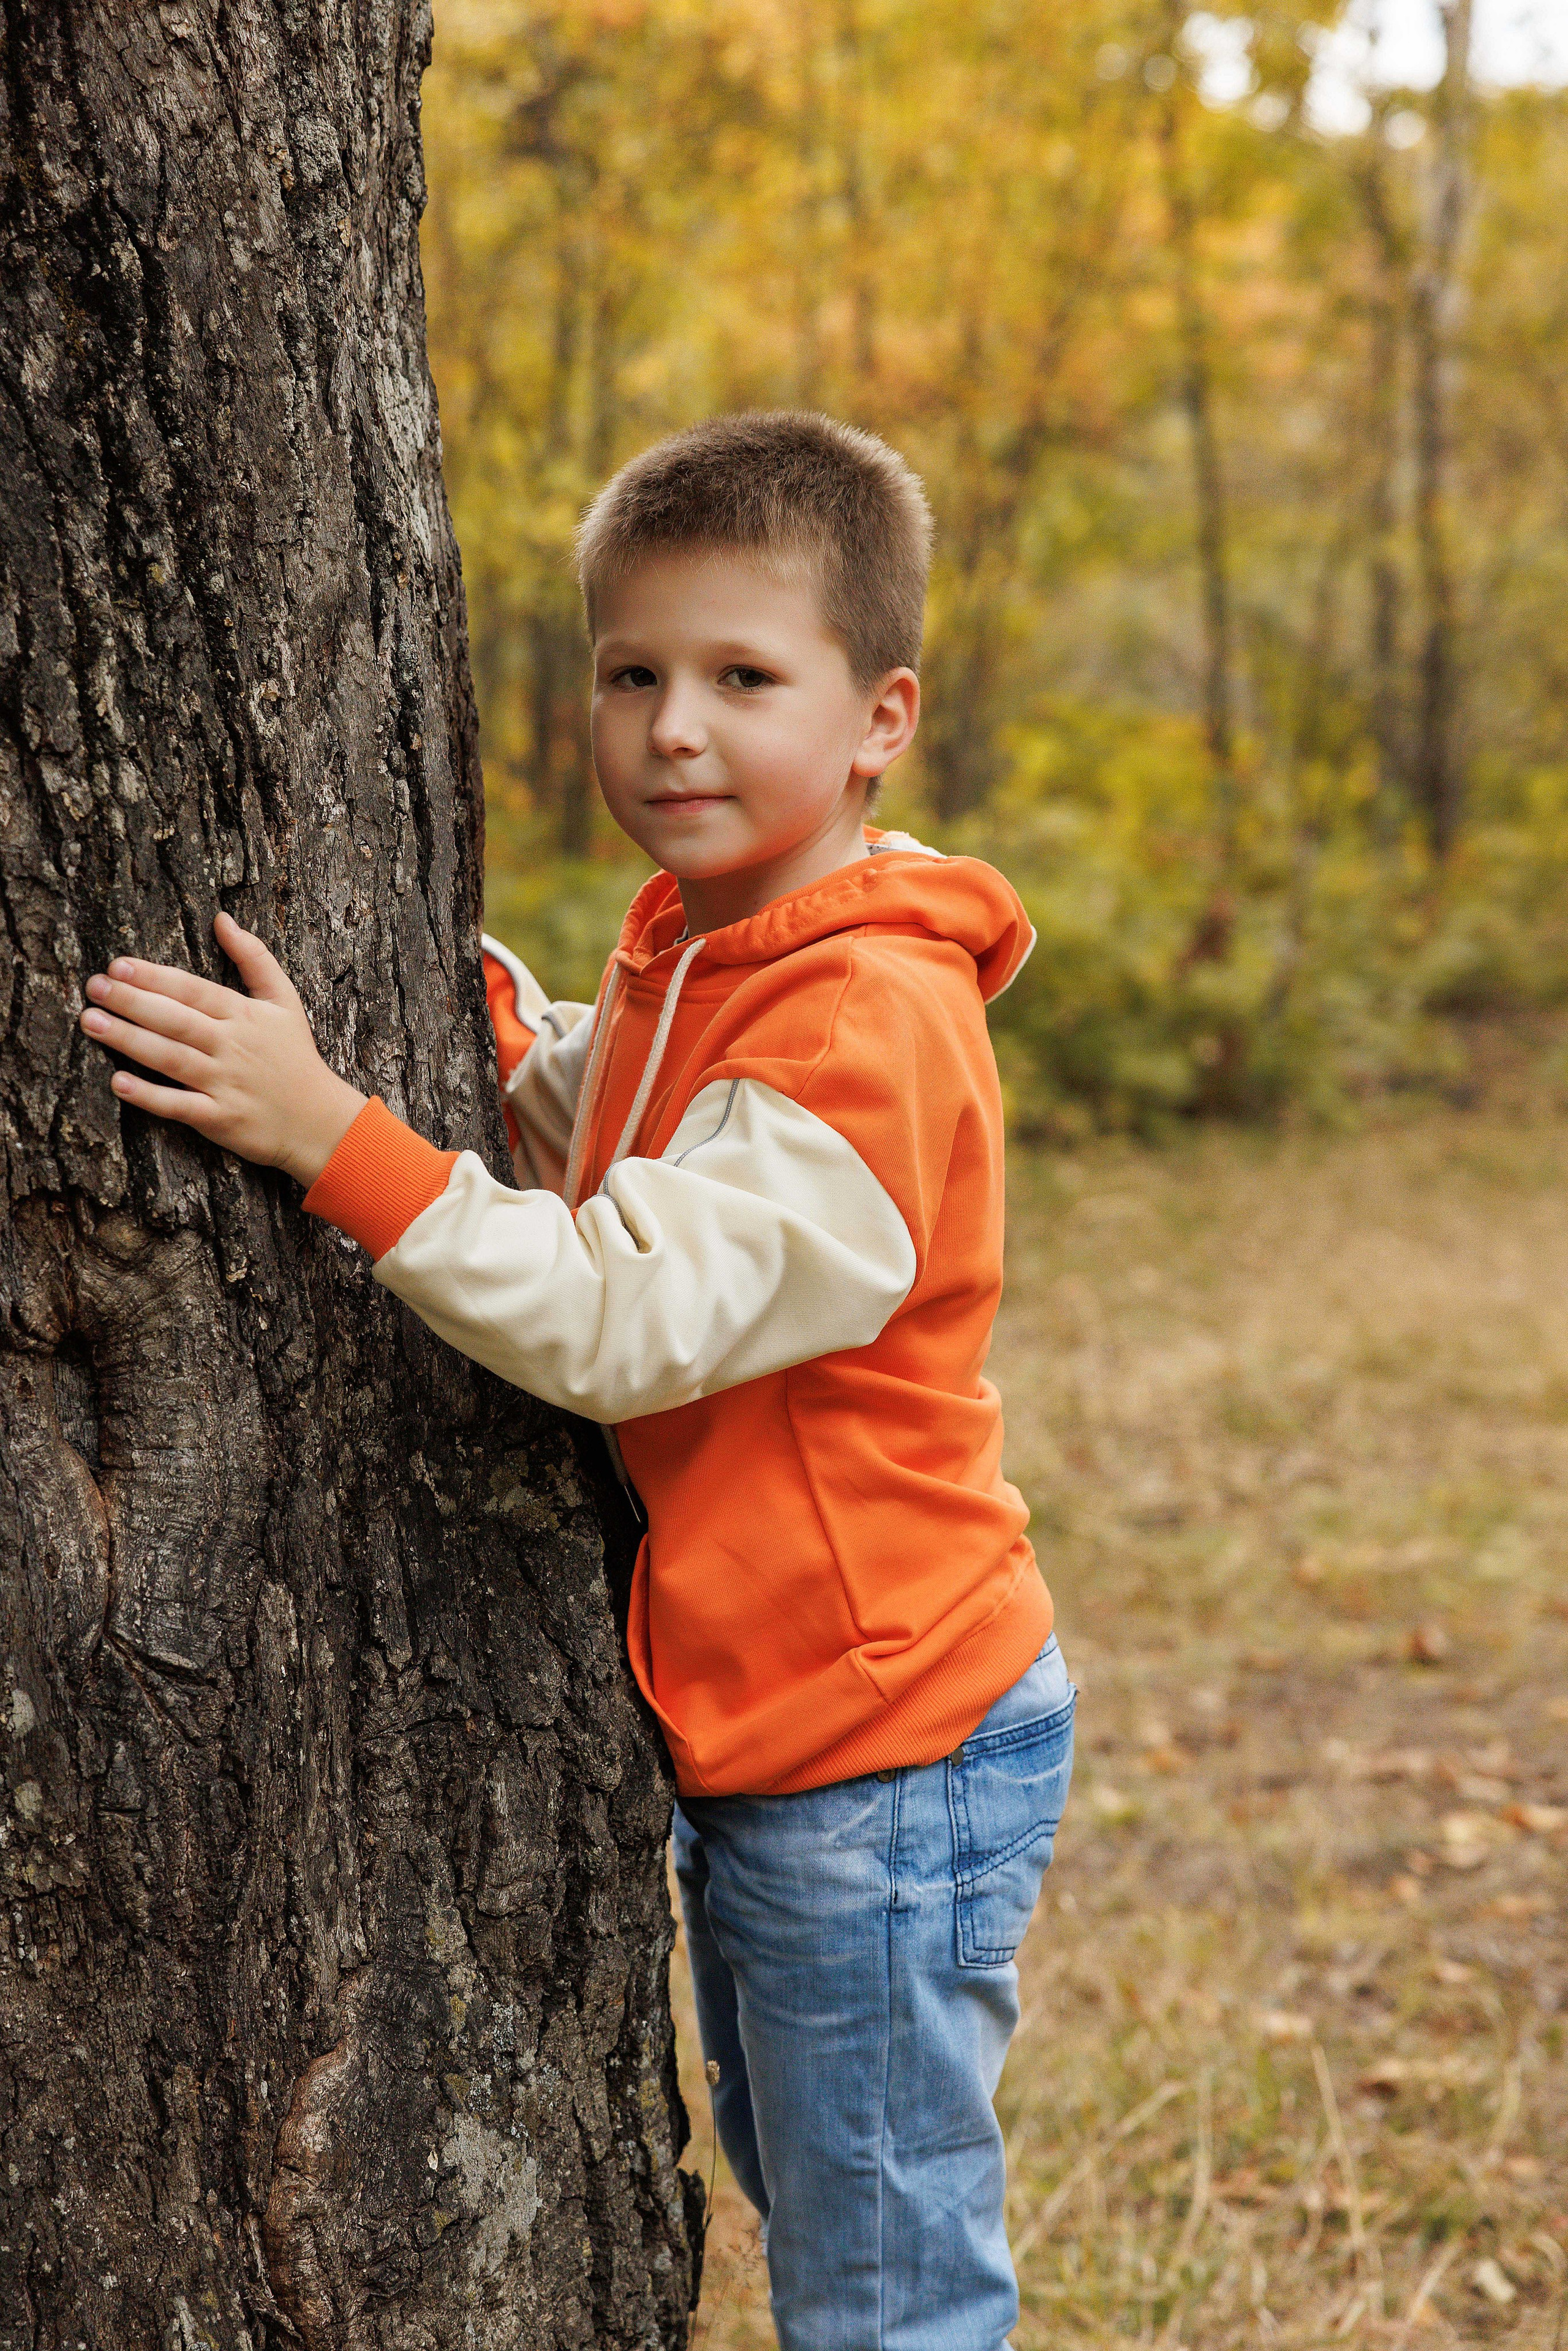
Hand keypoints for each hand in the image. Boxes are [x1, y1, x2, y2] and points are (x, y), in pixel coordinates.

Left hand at [80, 912, 366, 1187]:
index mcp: (244, 1015)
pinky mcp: (220, 1119)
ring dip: (129, 1040)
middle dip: (132, 1002)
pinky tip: (119, 1083)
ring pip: (171, 1058)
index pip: (193, 990)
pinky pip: (180, 1106)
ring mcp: (225, 1083)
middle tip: (93, 987)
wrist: (319, 1120)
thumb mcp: (284, 1000)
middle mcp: (232, 1046)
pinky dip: (150, 1096)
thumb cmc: (295, 1056)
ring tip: (91, 1023)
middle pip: (176, 1020)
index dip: (154, 977)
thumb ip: (254, 957)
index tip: (117, 966)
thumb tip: (222, 919)